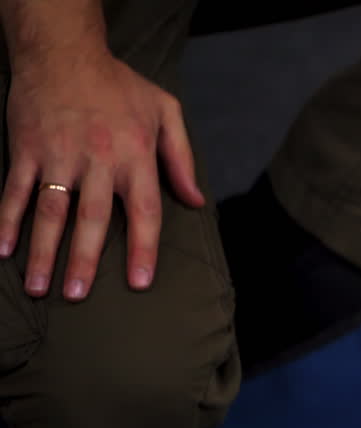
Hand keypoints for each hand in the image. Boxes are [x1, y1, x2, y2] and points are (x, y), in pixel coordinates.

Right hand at [0, 46, 204, 299]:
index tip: (140, 283)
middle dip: (84, 260)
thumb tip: (195, 200)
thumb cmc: (119, 85)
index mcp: (136, 156)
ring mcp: (58, 156)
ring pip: (50, 210)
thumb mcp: (166, 111)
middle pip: (92, 219)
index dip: (143, 249)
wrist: (64, 52)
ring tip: (38, 286)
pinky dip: (6, 219)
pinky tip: (2, 248)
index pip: (144, 211)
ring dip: (42, 250)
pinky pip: (15, 190)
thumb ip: (182, 158)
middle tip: (77, 295)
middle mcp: (98, 160)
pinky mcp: (27, 149)